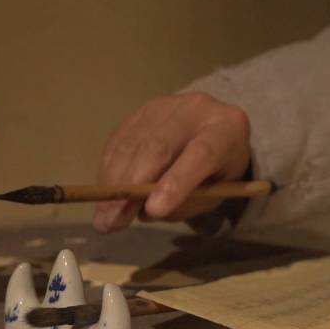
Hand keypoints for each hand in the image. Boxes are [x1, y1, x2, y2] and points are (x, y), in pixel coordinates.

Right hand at [93, 92, 251, 232]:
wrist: (214, 127)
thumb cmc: (218, 167)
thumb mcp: (217, 191)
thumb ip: (189, 202)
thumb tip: (145, 211)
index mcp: (226, 129)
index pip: (202, 154)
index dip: (177, 182)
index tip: (154, 210)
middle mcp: (195, 109)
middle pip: (158, 147)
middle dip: (131, 188)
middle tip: (113, 222)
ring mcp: (165, 106)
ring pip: (132, 145)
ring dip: (113, 184)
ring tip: (104, 216)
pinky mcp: (141, 111)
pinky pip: (118, 142)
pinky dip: (108, 171)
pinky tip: (104, 195)